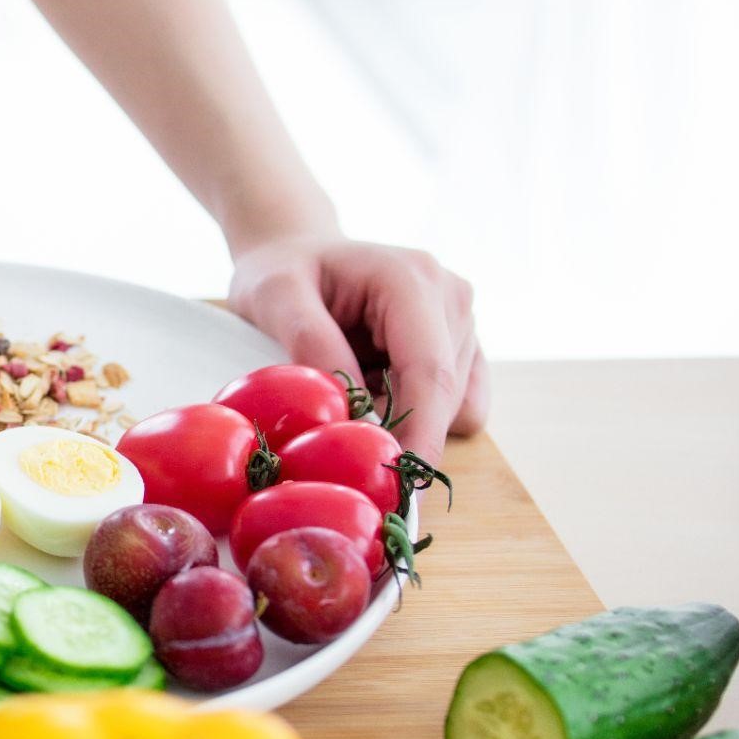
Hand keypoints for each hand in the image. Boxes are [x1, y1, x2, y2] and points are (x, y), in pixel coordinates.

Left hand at [227, 235, 486, 461]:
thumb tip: (352, 411)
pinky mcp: (463, 345)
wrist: (298, 251)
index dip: (421, 433)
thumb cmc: (283, 271)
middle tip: (340, 434)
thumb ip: (311, 345)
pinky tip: (378, 385)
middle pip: (445, 394)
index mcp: (411, 280)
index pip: (430, 370)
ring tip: (351, 382)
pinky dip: (416, 411)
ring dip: (402, 414)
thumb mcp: (276, 297)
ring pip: (453, 405)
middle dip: (402, 431)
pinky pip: (458, 405)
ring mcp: (462, 321)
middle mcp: (451, 297)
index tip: (403, 487)